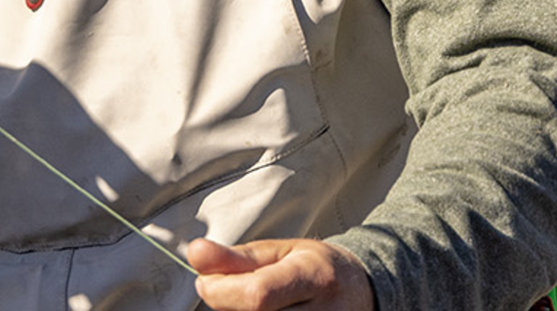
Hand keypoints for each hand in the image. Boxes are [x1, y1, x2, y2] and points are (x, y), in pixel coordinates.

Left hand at [189, 238, 373, 309]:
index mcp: (313, 276)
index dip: (221, 293)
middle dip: (229, 310)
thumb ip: (237, 257)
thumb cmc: (316, 269)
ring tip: (255, 308)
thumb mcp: (282, 252)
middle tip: (229, 294)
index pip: (258, 296)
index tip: (205, 282)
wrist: (360, 294)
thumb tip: (195, 254)